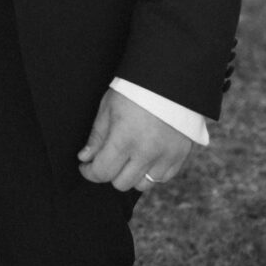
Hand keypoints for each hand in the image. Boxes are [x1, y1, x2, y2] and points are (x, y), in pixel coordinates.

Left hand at [77, 89, 192, 191]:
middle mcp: (145, 152)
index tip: (85, 166)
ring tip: (128, 157)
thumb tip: (85, 158)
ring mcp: (165, 156)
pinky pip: (162, 178)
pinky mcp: (179, 156)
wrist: (170, 80)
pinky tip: (146, 158)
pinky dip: (151, 173)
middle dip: (109, 172)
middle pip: (121, 183)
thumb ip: (97, 136)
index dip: (89, 172)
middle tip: (107, 158)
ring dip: (131, 175)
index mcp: (124, 138)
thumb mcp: (108, 107)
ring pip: (142, 185)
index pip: (102, 172)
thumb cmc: (134, 90)